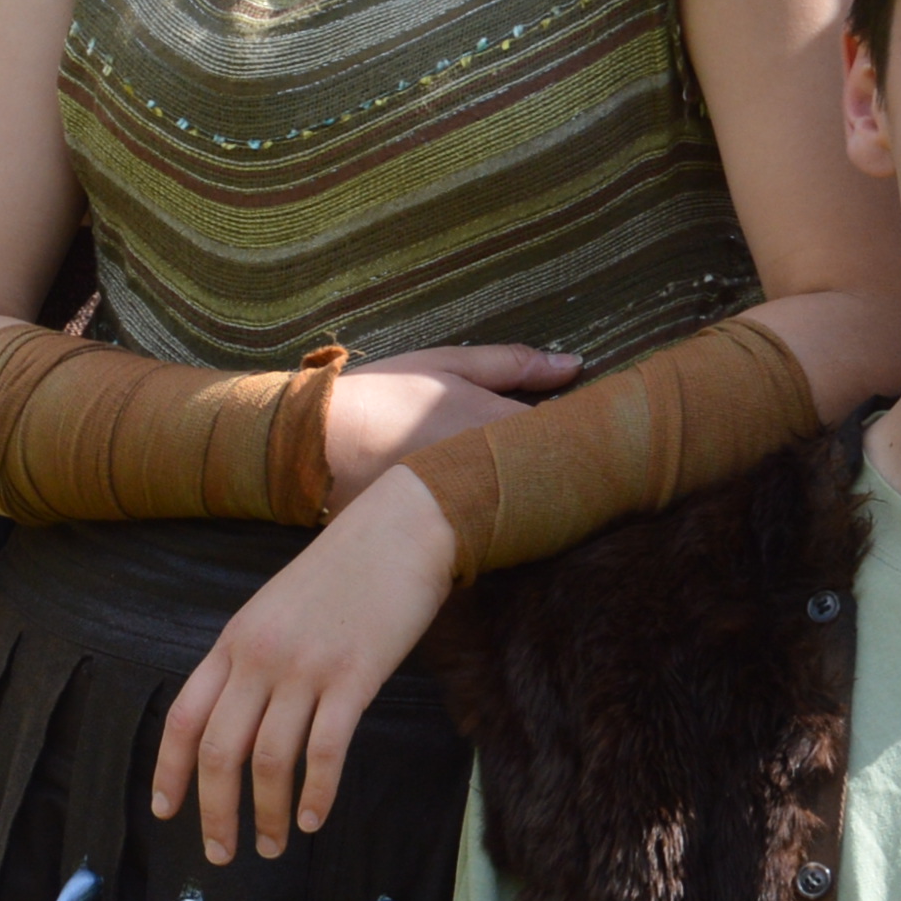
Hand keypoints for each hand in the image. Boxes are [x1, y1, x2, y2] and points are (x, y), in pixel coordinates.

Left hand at [151, 470, 461, 861]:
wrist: (403, 528)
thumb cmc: (344, 569)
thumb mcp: (276, 607)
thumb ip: (252, 657)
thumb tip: (238, 719)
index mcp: (235, 641)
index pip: (182, 717)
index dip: (169, 772)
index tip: (166, 812)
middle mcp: (261, 657)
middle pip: (219, 751)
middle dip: (215, 812)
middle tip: (221, 853)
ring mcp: (307, 667)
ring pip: (270, 760)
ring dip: (266, 813)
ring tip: (272, 845)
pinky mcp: (355, 676)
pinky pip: (325, 750)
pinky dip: (316, 793)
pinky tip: (313, 818)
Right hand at [318, 344, 577, 505]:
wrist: (311, 449)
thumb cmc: (382, 395)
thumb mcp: (448, 365)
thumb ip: (515, 364)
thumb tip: (575, 363)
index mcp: (496, 424)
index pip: (567, 432)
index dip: (582, 428)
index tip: (589, 422)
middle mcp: (489, 472)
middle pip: (552, 474)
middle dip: (564, 465)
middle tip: (574, 454)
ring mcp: (469, 509)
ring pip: (524, 503)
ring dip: (533, 492)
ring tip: (525, 477)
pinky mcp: (447, 537)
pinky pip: (491, 527)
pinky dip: (497, 517)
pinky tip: (491, 506)